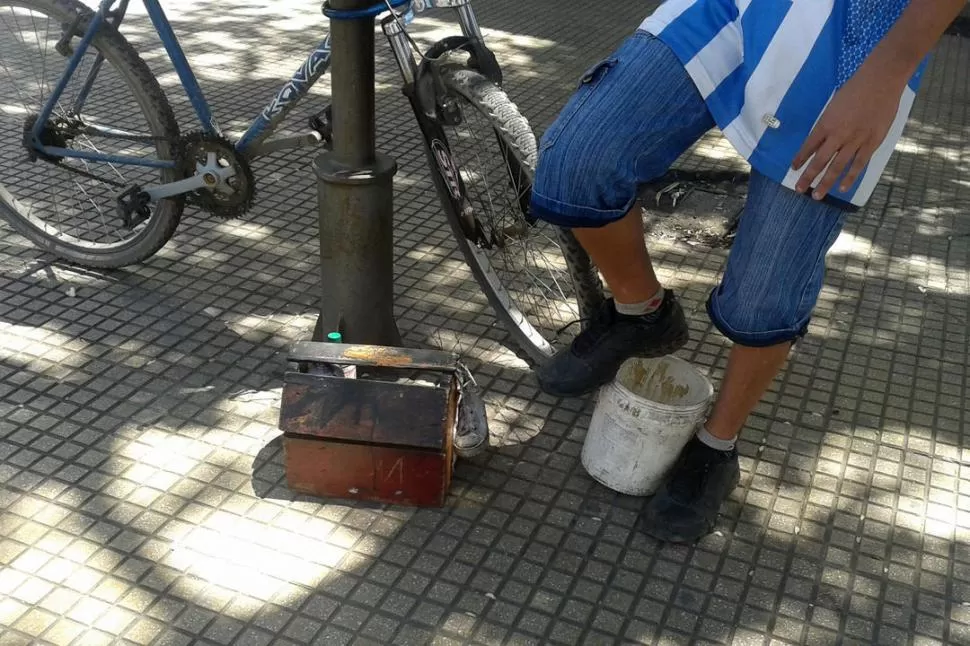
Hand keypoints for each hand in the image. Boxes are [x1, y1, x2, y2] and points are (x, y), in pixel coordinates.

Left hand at [791, 67, 903, 199]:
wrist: (881, 80)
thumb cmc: (856, 88)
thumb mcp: (834, 105)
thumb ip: (828, 124)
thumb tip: (820, 141)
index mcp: (826, 123)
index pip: (808, 146)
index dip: (800, 159)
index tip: (793, 169)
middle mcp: (838, 135)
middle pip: (819, 161)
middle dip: (808, 177)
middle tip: (799, 190)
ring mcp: (855, 140)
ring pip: (837, 167)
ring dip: (825, 183)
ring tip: (816, 196)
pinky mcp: (872, 142)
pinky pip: (858, 164)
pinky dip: (849, 177)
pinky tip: (842, 188)